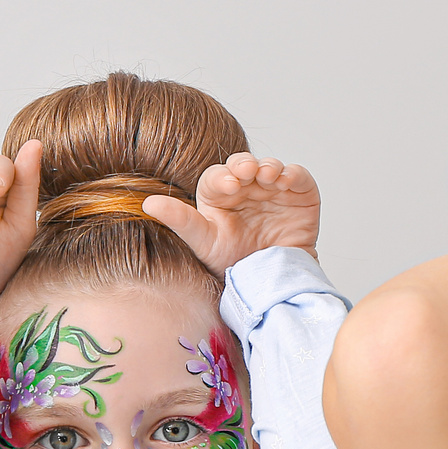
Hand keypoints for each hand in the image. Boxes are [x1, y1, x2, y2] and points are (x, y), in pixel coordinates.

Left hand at [144, 153, 319, 272]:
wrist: (270, 284)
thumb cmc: (234, 263)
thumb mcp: (204, 243)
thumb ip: (180, 220)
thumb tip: (148, 203)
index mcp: (220, 195)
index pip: (217, 177)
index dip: (222, 177)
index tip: (229, 186)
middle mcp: (247, 187)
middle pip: (243, 164)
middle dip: (245, 164)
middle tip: (246, 172)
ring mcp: (273, 188)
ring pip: (270, 166)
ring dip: (268, 166)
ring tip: (267, 176)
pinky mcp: (300, 194)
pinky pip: (297, 176)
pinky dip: (293, 174)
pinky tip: (285, 181)